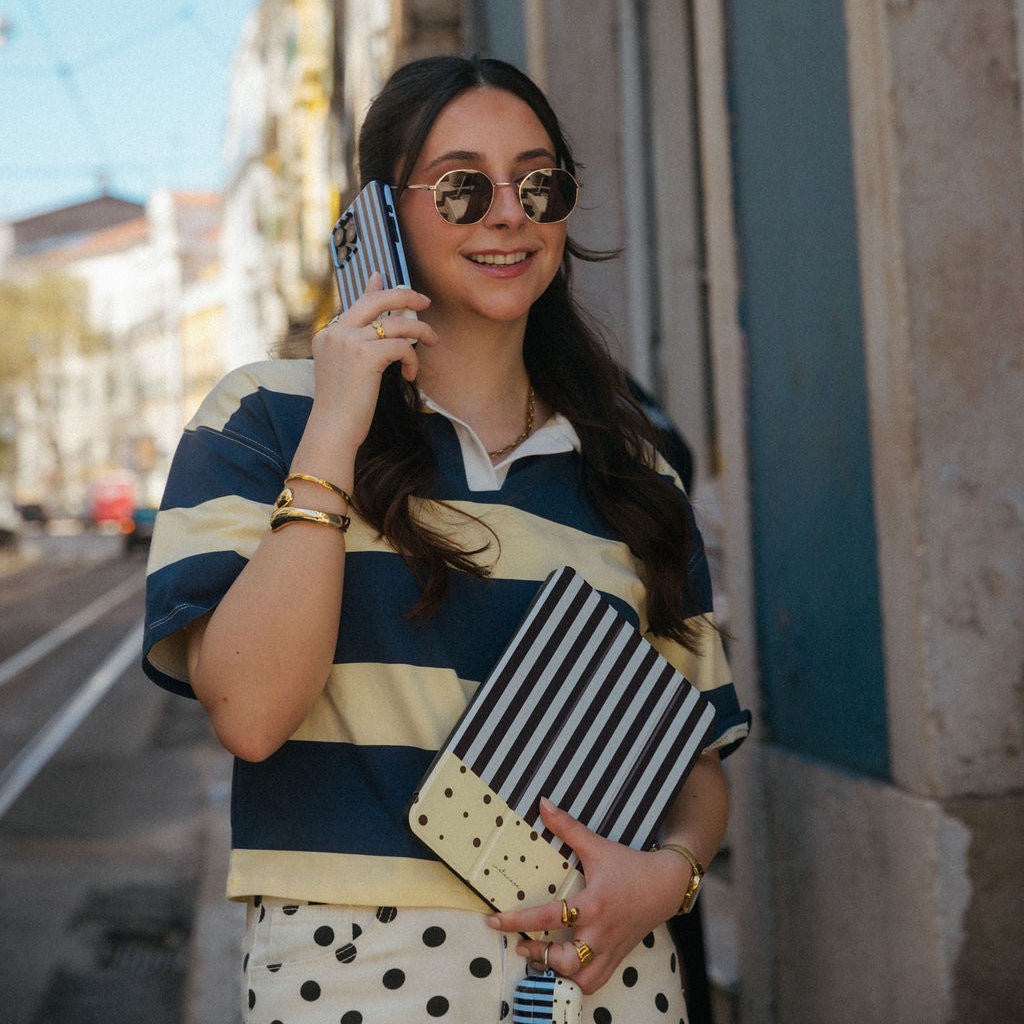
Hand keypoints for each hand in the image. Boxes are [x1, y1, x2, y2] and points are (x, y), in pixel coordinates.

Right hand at [309, 273, 437, 450]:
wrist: (332, 430)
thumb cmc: (343, 406)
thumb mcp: (348, 368)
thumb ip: (359, 343)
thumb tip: (376, 327)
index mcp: (328, 334)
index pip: (358, 303)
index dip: (377, 289)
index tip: (386, 279)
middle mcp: (336, 333)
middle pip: (377, 300)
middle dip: (405, 295)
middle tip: (425, 302)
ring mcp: (348, 342)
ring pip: (397, 324)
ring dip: (421, 332)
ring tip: (432, 342)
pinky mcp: (365, 355)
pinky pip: (401, 346)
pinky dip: (412, 359)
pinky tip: (411, 375)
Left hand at [485, 798, 691, 994]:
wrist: (667, 884)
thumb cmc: (630, 865)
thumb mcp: (598, 846)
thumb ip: (568, 827)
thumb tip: (543, 804)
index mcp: (593, 904)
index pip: (549, 917)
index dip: (518, 921)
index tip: (495, 920)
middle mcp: (600, 932)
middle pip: (566, 960)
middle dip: (540, 956)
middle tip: (522, 945)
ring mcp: (610, 948)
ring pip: (581, 979)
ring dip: (558, 973)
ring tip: (541, 958)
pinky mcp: (617, 957)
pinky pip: (596, 981)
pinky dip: (577, 981)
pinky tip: (564, 968)